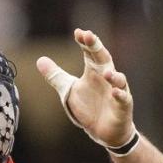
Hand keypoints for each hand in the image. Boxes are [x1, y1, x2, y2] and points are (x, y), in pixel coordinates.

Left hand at [36, 29, 134, 147]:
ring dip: (113, 75)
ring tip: (105, 72)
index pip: (90, 53)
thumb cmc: (89, 107)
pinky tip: (114, 92)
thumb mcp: (68, 89)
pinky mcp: (123, 106)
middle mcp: (107, 78)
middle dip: (97, 48)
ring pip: (119, 79)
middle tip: (89, 36)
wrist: (103, 131)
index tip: (78, 32)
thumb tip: (40, 59)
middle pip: (104, 59)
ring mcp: (117, 91)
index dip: (85, 42)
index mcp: (94, 71)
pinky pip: (123, 99)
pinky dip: (119, 95)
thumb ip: (56, 75)